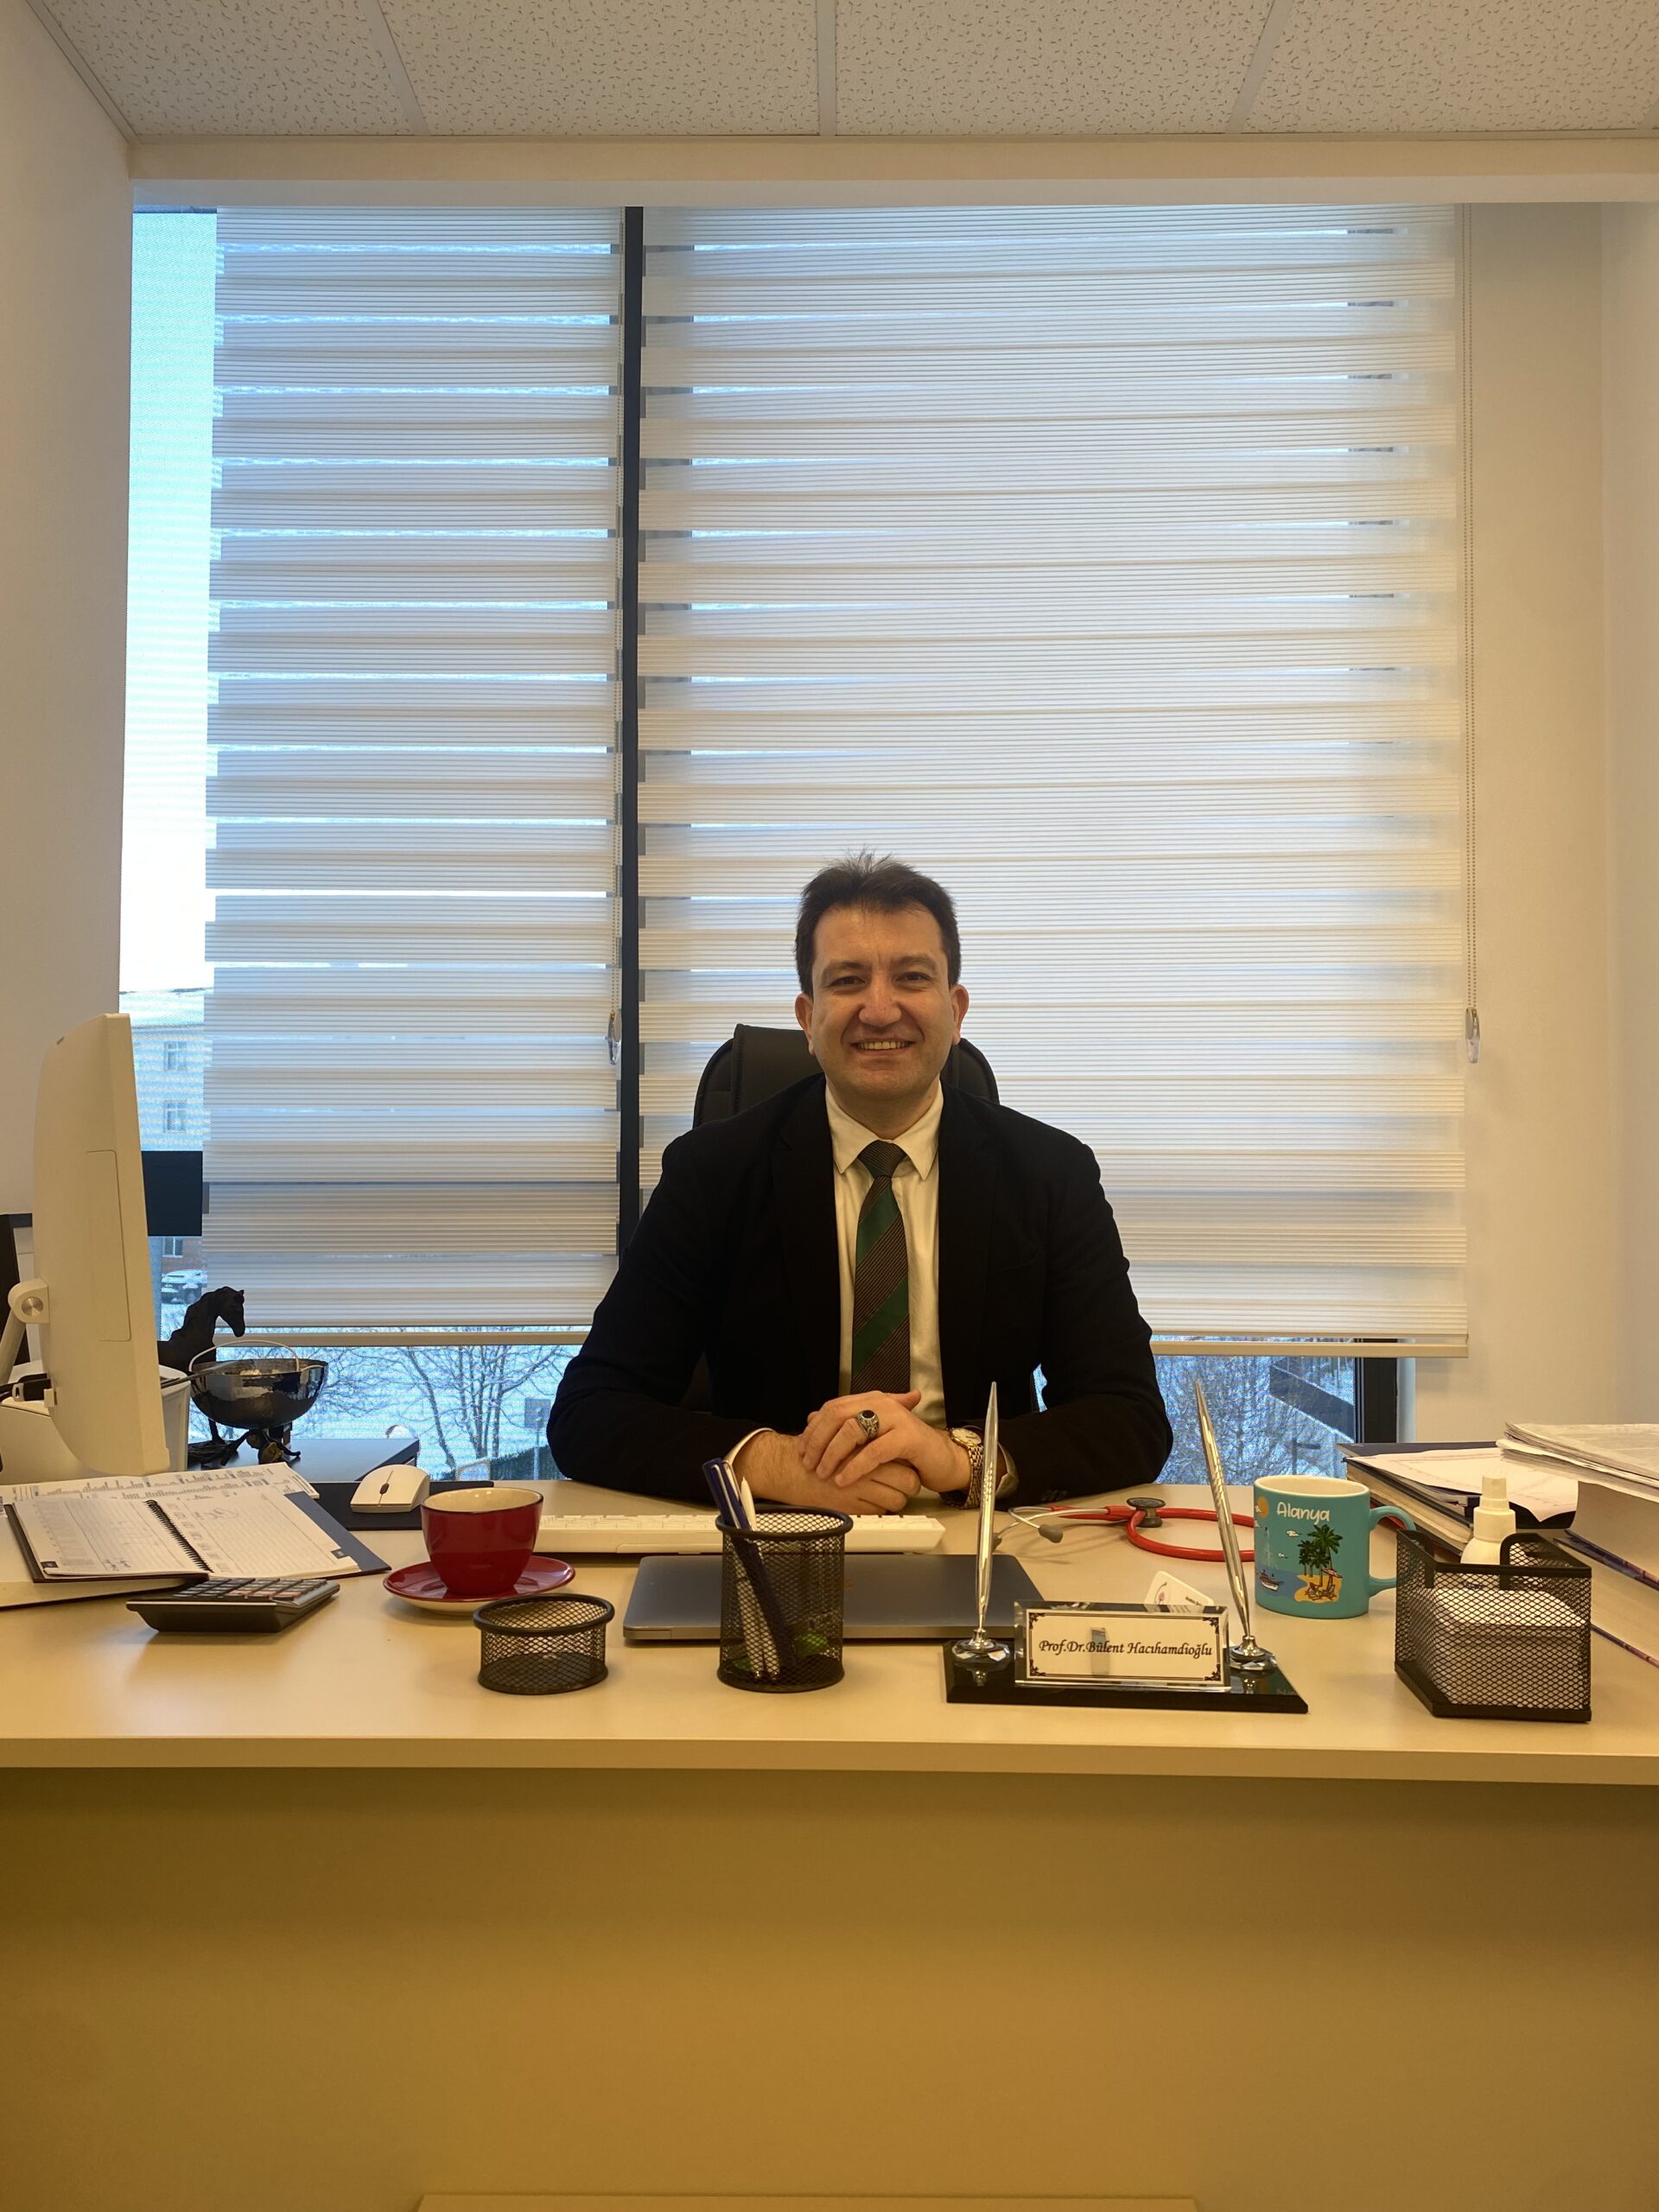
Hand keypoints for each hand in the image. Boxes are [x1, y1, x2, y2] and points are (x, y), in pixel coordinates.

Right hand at [737, 1428, 921, 1516]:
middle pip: (907, 1482)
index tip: (910, 1467)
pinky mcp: (851, 1506)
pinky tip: (873, 1500)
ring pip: (895, 1501)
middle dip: (910, 1486)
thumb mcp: (847, 1428)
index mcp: (868, 1445)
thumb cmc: (819, 1449)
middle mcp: (866, 1467)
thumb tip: (910, 1397)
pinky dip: (878, 1508)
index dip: (912, 1467)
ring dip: (896, 1499)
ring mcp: (860, 1488)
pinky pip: (877, 1511)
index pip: (906, 1461)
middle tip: (908, 1485)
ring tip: (891, 1494)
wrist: (792, 1469)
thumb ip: (879, 1420)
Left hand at [797, 1391, 971, 1499]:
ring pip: (852, 1430)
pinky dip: (855, 1467)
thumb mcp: (871, 1435)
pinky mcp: (908, 1438)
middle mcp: (882, 1404)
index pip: (832, 1408)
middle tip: (808, 1463)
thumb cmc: (905, 1448)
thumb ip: (845, 1425)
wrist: (941, 1458)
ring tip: (824, 1473)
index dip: (813, 1429)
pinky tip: (844, 1479)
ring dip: (832, 1454)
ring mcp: (896, 1418)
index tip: (801, 1450)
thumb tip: (811, 1418)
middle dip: (818, 1441)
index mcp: (871, 1400)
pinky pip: (874, 1452)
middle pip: (837, 1415)